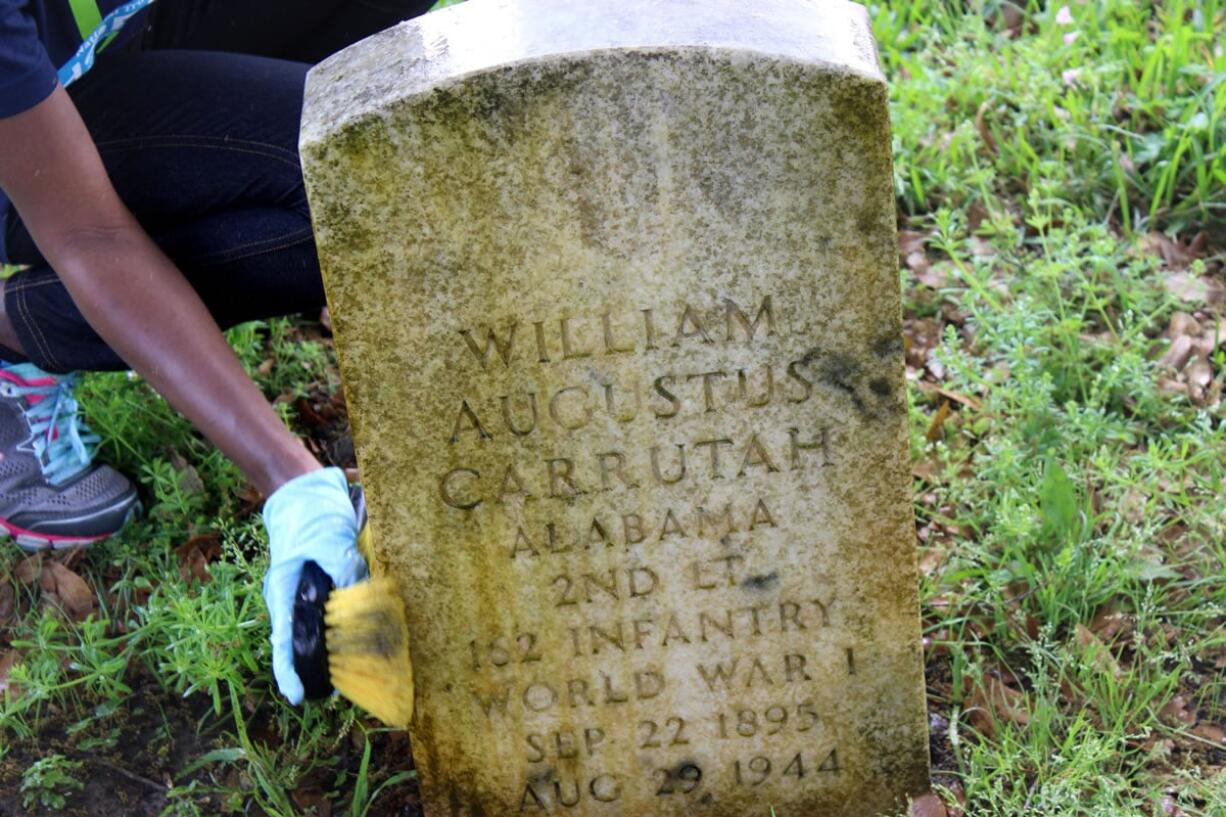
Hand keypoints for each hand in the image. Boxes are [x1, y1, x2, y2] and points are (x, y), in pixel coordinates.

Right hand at [262, 467, 366, 702]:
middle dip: (314, 669)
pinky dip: (350, 627)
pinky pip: (337, 614)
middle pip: (300, 642)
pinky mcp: (327, 586)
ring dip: (337, 651)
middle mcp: (294, 599)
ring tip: (357, 675)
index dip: (287, 670)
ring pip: (321, 630)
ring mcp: (309, 594)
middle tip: (334, 692)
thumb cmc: (310, 517)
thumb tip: (363, 596)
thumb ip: (344, 566)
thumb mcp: (327, 539)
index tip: (295, 697)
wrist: (307, 492)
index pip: (281, 639)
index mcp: (283, 591)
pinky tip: (368, 638)